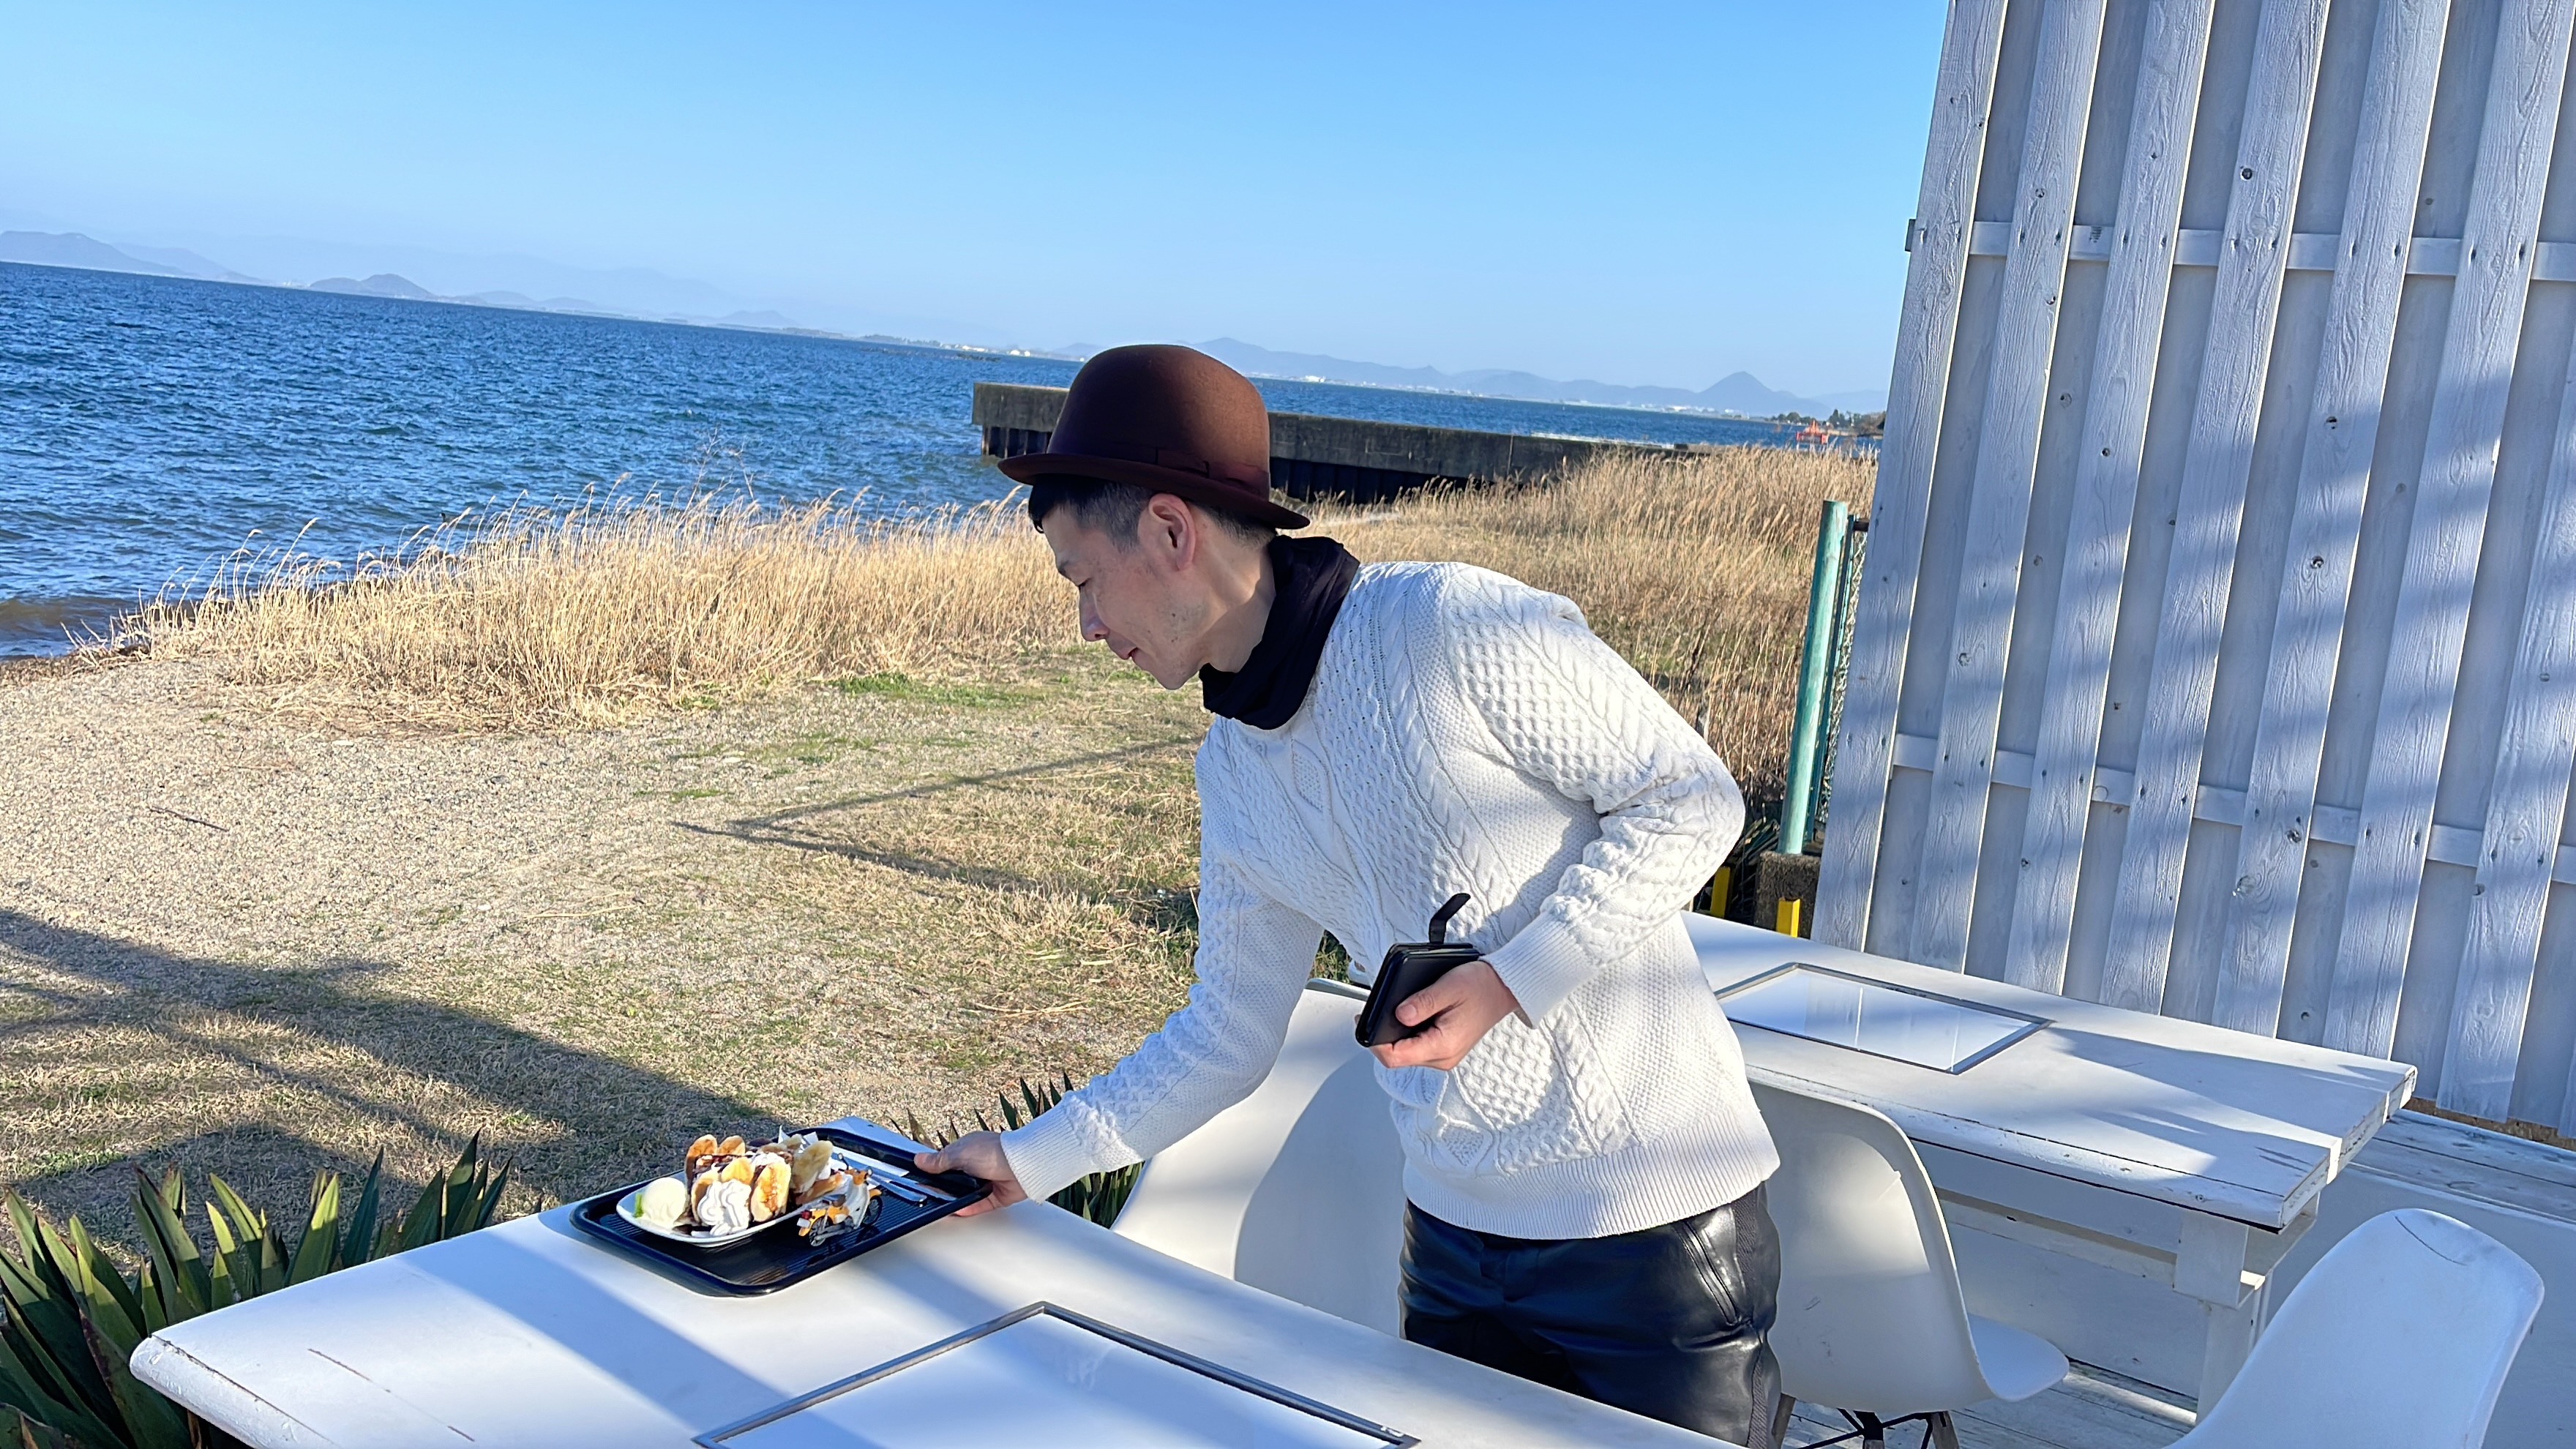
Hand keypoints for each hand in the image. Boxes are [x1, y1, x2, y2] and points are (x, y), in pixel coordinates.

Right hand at [914, 1132, 1026, 1217]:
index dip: (934, 1171)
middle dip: (945, 1187)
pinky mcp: (994, 1196)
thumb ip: (939, 1160)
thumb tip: (919, 1160)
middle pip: (954, 1180)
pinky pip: (976, 1205)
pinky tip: (956, 1210)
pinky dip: (967, 1208)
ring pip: (965, 1194)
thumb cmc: (995, 1151)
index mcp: (967, 1149)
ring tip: (942, 1204)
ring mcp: (986, 1181)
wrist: (1022, 1165)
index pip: (945, 1162)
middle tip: (932, 1193)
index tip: (923, 1179)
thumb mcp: (959, 1153)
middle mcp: (977, 1165)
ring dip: (955, 1199)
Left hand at [1368, 959, 1520, 1070]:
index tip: (1365, 1021)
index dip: (1374, 1041)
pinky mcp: (1444, 1048)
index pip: (1395, 1057)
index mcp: (1442, 1046)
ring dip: (1396, 1032)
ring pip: (1405, 1051)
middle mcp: (1442, 1057)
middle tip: (1379, 1008)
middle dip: (1383, 1034)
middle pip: (1397, 1055)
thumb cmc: (1482, 986)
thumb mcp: (1448, 987)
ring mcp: (1443, 1055)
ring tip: (1399, 1008)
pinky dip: (1408, 1031)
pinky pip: (1416, 1045)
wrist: (1505, 989)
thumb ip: (1421, 1003)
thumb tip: (1397, 1014)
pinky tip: (1412, 1013)